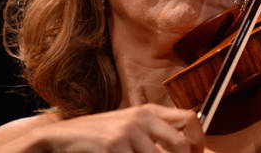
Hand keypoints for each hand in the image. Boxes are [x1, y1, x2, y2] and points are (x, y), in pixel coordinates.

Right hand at [35, 104, 204, 152]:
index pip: (190, 119)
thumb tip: (188, 150)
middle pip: (181, 145)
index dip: (198, 141)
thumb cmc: (100, 136)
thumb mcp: (131, 128)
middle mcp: (142, 118)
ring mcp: (128, 132)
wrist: (62, 137)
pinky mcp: (114, 146)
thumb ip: (156, 135)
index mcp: (149, 111)